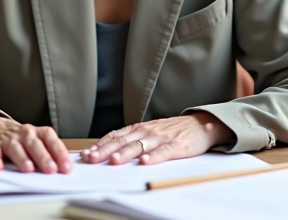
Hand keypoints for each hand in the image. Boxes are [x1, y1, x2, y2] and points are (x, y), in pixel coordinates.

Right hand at [0, 112, 72, 173]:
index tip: (66, 167)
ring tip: (28, 169)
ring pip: (16, 147)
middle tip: (51, 169)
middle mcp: (24, 134)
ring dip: (22, 158)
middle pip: (35, 144)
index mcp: (37, 133)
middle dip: (44, 157)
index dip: (59, 153)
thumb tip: (63, 169)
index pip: (51, 140)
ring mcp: (7, 139)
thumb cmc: (17, 138)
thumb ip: (47, 152)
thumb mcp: (34, 141)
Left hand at [80, 112, 235, 165]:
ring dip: (125, 153)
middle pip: (123, 141)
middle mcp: (147, 131)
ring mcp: (161, 138)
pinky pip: (163, 152)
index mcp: (139, 129)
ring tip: (114, 161)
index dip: (100, 145)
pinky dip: (153, 157)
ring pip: (140, 146)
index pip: (115, 136)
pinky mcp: (176, 146)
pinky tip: (145, 162)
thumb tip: (108, 151)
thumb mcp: (149, 131)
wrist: (200, 124)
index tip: (87, 153)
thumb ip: (131, 139)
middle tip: (92, 158)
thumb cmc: (172, 131)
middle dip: (105, 150)